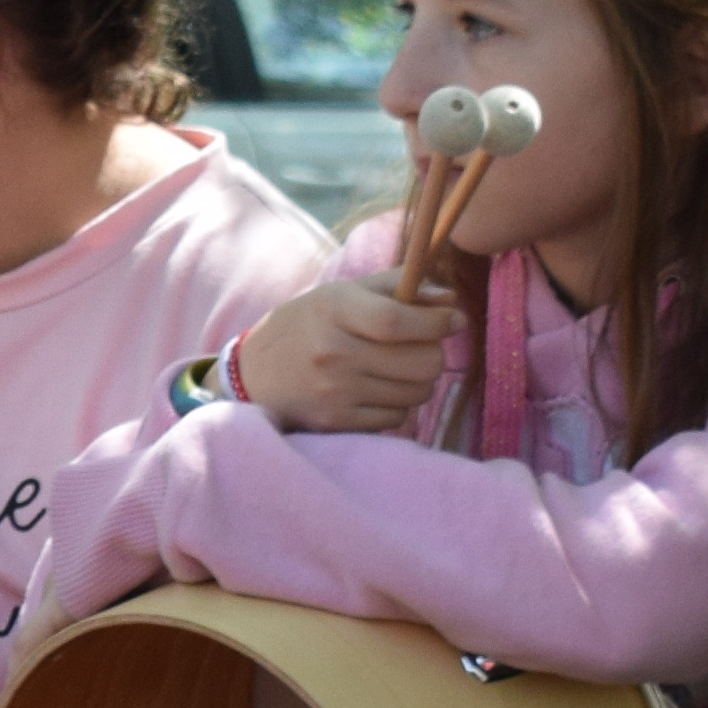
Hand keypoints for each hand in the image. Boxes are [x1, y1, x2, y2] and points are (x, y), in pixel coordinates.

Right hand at [224, 269, 459, 434]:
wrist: (252, 375)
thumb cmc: (307, 325)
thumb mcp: (341, 293)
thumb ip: (396, 286)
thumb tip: (450, 299)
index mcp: (335, 309)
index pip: (398, 321)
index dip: (437, 323)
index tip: (455, 320)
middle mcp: (334, 352)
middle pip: (422, 363)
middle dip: (433, 353)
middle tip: (420, 347)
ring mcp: (335, 391)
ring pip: (417, 393)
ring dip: (418, 381)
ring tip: (396, 369)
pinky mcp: (336, 421)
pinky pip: (396, 418)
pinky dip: (397, 405)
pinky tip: (377, 390)